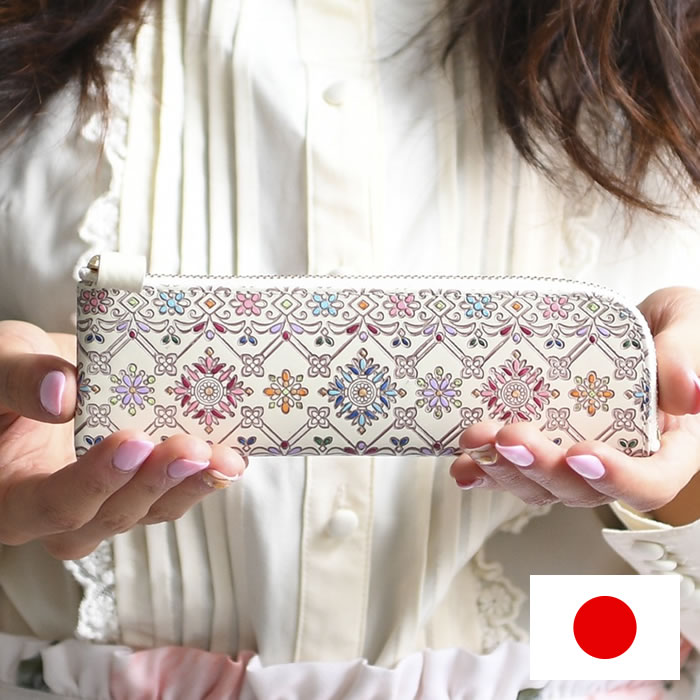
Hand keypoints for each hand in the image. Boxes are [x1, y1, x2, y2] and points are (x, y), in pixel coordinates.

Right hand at [0, 321, 246, 559]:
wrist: (42, 372)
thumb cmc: (9, 371)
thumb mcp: (0, 360)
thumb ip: (18, 379)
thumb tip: (62, 395)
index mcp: (12, 495)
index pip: (51, 504)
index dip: (95, 480)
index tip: (133, 442)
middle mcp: (57, 512)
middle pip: (106, 519)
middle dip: (154, 484)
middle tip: (191, 449)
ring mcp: (103, 501)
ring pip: (148, 511)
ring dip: (191, 486)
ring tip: (226, 458)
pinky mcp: (137, 484)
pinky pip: (171, 491)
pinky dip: (202, 475)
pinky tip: (230, 455)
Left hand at [450, 287, 699, 521]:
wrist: (632, 329)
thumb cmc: (669, 329)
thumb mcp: (687, 323)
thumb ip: (684, 354)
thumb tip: (690, 394)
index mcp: (668, 447)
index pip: (650, 483)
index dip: (616, 478)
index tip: (580, 453)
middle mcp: (622, 463)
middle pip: (582, 489)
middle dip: (540, 468)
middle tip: (508, 437)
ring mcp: (578, 459)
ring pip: (542, 486)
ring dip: (504, 469)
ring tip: (474, 440)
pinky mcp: (547, 447)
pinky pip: (516, 469)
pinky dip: (487, 469)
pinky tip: (462, 463)